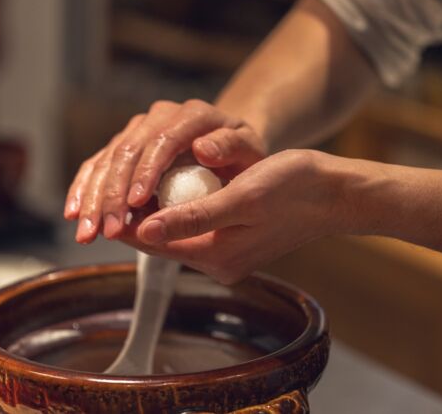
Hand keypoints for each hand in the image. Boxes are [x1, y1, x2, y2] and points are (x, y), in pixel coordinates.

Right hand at [64, 99, 266, 243]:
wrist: (229, 146)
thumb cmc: (242, 155)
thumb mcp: (250, 150)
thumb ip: (232, 146)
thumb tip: (203, 149)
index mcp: (191, 115)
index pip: (162, 141)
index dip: (146, 172)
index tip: (136, 203)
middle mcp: (159, 117)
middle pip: (126, 151)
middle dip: (112, 194)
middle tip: (106, 230)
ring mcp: (138, 129)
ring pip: (107, 159)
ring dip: (93, 198)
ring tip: (86, 233)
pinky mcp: (124, 145)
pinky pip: (97, 165)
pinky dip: (84, 189)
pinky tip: (73, 213)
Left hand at [122, 149, 364, 283]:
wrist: (334, 194)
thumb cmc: (294, 189)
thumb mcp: (240, 199)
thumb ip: (191, 218)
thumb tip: (143, 231)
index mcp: (218, 258)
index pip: (154, 244)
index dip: (126, 222)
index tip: (107, 198)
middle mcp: (219, 262)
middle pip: (162, 240)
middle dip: (138, 216)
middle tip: (120, 183)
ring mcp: (228, 253)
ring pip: (177, 232)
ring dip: (158, 210)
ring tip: (141, 180)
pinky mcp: (236, 240)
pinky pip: (195, 226)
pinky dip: (179, 207)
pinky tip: (173, 184)